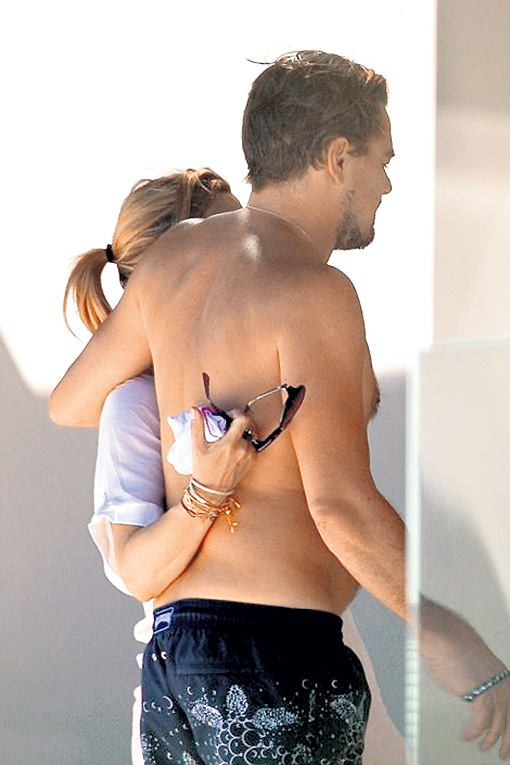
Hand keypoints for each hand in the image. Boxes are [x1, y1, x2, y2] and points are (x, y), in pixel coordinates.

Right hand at [190, 407, 255, 492]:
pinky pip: (252, 445)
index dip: (237, 413)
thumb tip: (195, 410)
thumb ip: (197, 426)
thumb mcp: (197, 447)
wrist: (211, 491)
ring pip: (250, 435)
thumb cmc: (203, 470)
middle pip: (248, 426)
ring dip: (242, 433)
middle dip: (239, 423)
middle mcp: (243, 449)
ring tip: (230, 438)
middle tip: (229, 426)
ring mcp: (249, 456)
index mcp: (230, 444)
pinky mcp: (252, 461)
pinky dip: (245, 442)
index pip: (243, 419)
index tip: (229, 416)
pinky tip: (234, 447)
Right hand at [419, 597, 509, 758]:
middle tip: (505, 755)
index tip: (508, 735)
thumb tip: (472, 692)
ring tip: (484, 748)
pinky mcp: (482, 697)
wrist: (447, 637)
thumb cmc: (453, 645)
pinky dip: (474, 733)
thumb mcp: (472, 663)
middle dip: (508, 740)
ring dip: (491, 740)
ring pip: (498, 725)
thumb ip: (477, 680)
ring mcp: (494, 691)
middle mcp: (503, 685)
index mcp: (503, 675)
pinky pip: (481, 724)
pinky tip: (468, 737)